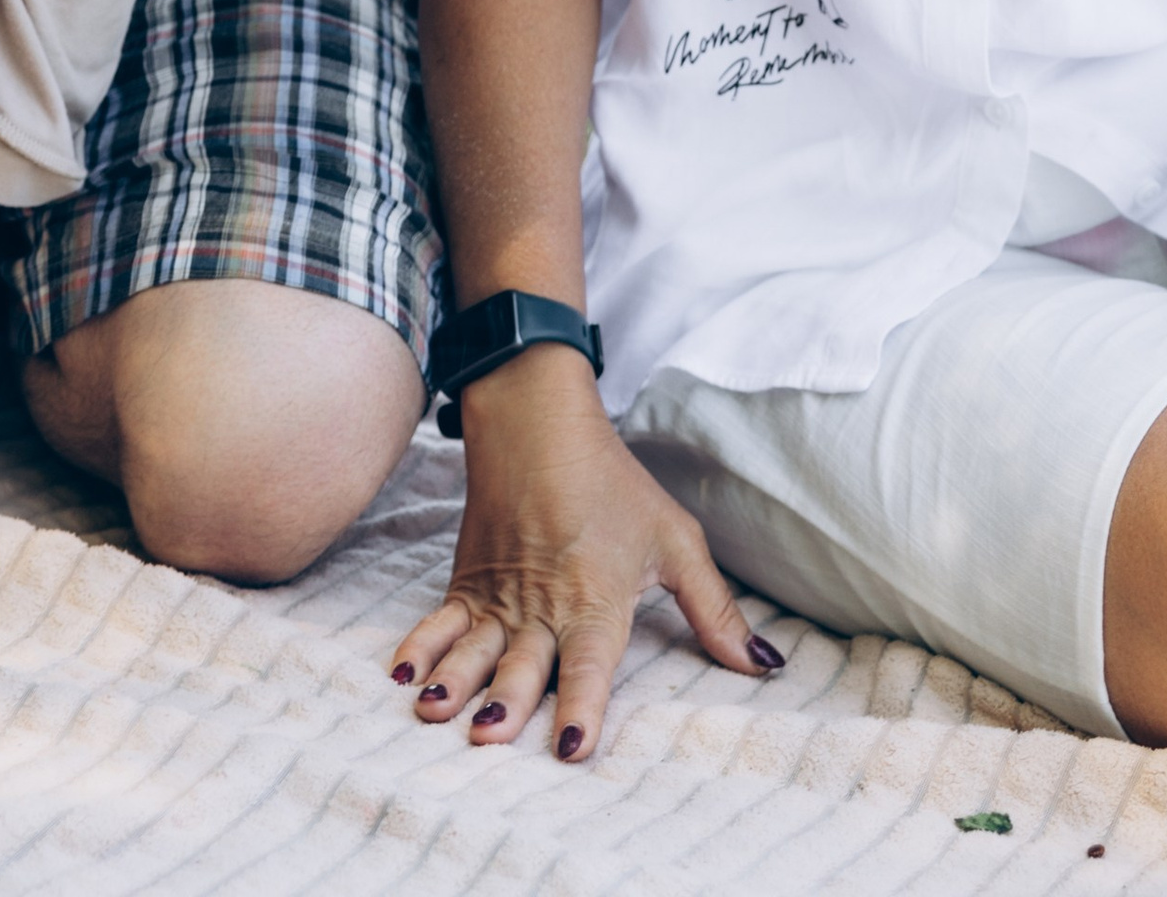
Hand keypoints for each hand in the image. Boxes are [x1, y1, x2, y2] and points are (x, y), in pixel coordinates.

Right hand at [392, 346, 773, 760]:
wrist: (538, 419)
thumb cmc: (613, 484)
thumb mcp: (675, 541)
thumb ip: (715, 611)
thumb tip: (765, 666)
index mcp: (596, 599)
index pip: (591, 664)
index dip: (582, 706)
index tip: (570, 748)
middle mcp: (543, 605)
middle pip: (523, 663)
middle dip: (506, 702)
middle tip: (487, 737)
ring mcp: (500, 595)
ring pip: (475, 646)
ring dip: (455, 678)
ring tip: (434, 709)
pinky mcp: (468, 581)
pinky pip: (442, 620)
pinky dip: (420, 645)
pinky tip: (400, 675)